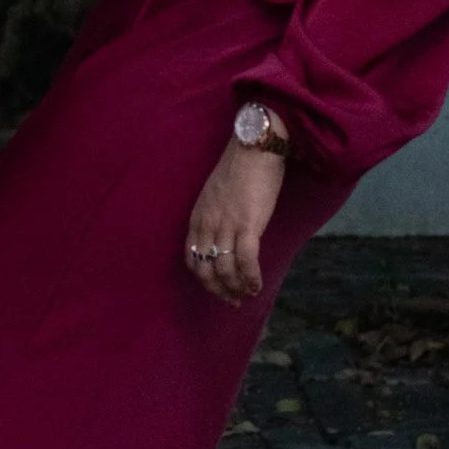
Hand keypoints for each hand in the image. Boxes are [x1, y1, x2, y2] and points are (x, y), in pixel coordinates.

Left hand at [184, 141, 285, 303]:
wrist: (254, 147)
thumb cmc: (239, 167)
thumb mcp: (216, 195)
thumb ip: (216, 217)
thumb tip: (227, 238)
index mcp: (198, 217)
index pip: (192, 258)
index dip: (204, 279)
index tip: (217, 288)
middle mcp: (207, 225)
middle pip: (206, 270)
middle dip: (218, 290)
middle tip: (232, 301)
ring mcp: (226, 226)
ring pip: (225, 270)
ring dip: (236, 289)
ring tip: (247, 295)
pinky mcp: (247, 225)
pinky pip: (246, 262)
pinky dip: (250, 278)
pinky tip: (257, 286)